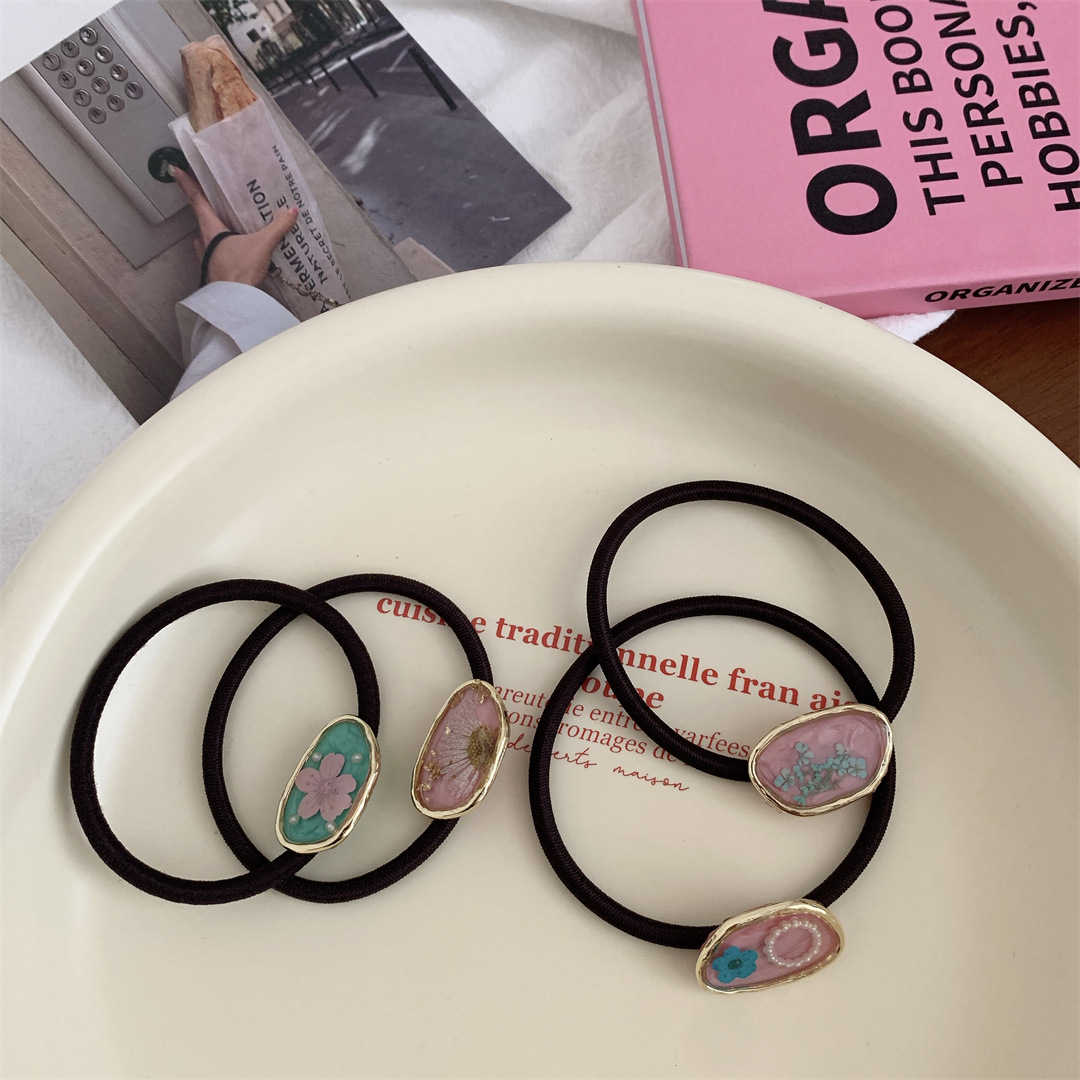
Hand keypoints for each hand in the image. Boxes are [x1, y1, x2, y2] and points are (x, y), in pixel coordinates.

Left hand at [173, 165, 297, 286]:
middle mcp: (203, 240)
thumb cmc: (240, 271)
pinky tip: (234, 247)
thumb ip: (277, 227)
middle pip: (202, 216)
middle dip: (207, 206)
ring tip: (230, 223)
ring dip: (216, 228)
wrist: (234, 303)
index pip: (196, 199)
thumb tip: (292, 211)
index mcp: (210, 228)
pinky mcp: (212, 269)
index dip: (186, 182)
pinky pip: (214, 250)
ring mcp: (205, 256)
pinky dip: (222, 245)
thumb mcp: (262, 245)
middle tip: (215, 196)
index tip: (175, 168)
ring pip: (207, 235)